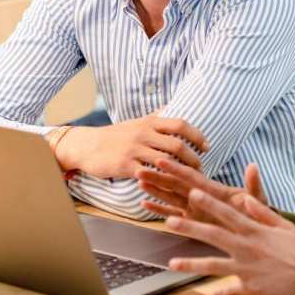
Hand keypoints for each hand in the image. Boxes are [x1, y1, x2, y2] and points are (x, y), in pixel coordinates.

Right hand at [56, 115, 208, 178]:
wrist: (87, 145)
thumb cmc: (114, 135)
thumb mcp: (135, 122)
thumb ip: (154, 117)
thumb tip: (171, 106)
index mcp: (149, 122)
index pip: (180, 124)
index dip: (197, 135)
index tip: (206, 146)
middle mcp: (143, 133)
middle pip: (177, 144)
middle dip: (193, 157)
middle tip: (201, 167)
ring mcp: (134, 150)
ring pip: (166, 161)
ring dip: (181, 172)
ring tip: (189, 180)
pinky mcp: (126, 166)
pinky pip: (149, 175)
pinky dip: (162, 182)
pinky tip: (170, 188)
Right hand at [137, 157, 264, 220]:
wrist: (259, 236)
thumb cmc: (258, 215)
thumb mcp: (257, 200)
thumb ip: (253, 186)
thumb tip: (253, 166)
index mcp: (214, 190)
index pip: (192, 177)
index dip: (176, 168)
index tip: (161, 158)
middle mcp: (201, 197)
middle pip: (175, 185)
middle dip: (158, 177)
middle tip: (139, 168)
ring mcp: (195, 209)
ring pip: (170, 197)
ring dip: (154, 189)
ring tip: (138, 180)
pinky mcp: (193, 221)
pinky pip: (172, 215)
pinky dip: (159, 210)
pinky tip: (144, 205)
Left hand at [165, 190, 294, 294]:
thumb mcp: (284, 227)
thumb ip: (263, 213)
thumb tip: (245, 200)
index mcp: (254, 231)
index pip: (226, 213)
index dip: (208, 203)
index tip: (191, 193)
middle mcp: (246, 247)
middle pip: (212, 235)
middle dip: (189, 227)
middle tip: (169, 221)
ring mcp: (245, 268)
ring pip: (212, 265)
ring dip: (191, 264)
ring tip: (172, 264)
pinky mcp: (249, 288)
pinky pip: (231, 290)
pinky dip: (221, 293)